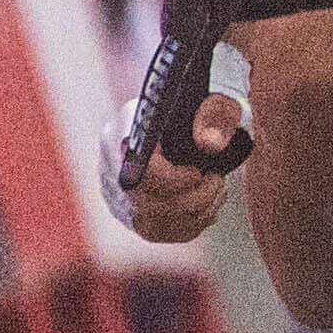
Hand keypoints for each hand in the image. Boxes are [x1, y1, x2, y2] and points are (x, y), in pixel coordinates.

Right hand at [101, 50, 248, 241]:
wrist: (202, 116)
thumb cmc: (210, 106)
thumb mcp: (220, 100)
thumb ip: (217, 114)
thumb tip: (209, 144)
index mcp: (124, 128)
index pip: (136, 171)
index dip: (173, 179)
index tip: (200, 170)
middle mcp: (112, 162)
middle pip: (142, 204)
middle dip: (192, 199)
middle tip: (217, 181)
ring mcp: (118, 191)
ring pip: (151, 224)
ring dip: (195, 213)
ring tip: (216, 189)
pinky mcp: (133, 212)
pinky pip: (159, 233)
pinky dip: (191, 224)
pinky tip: (208, 204)